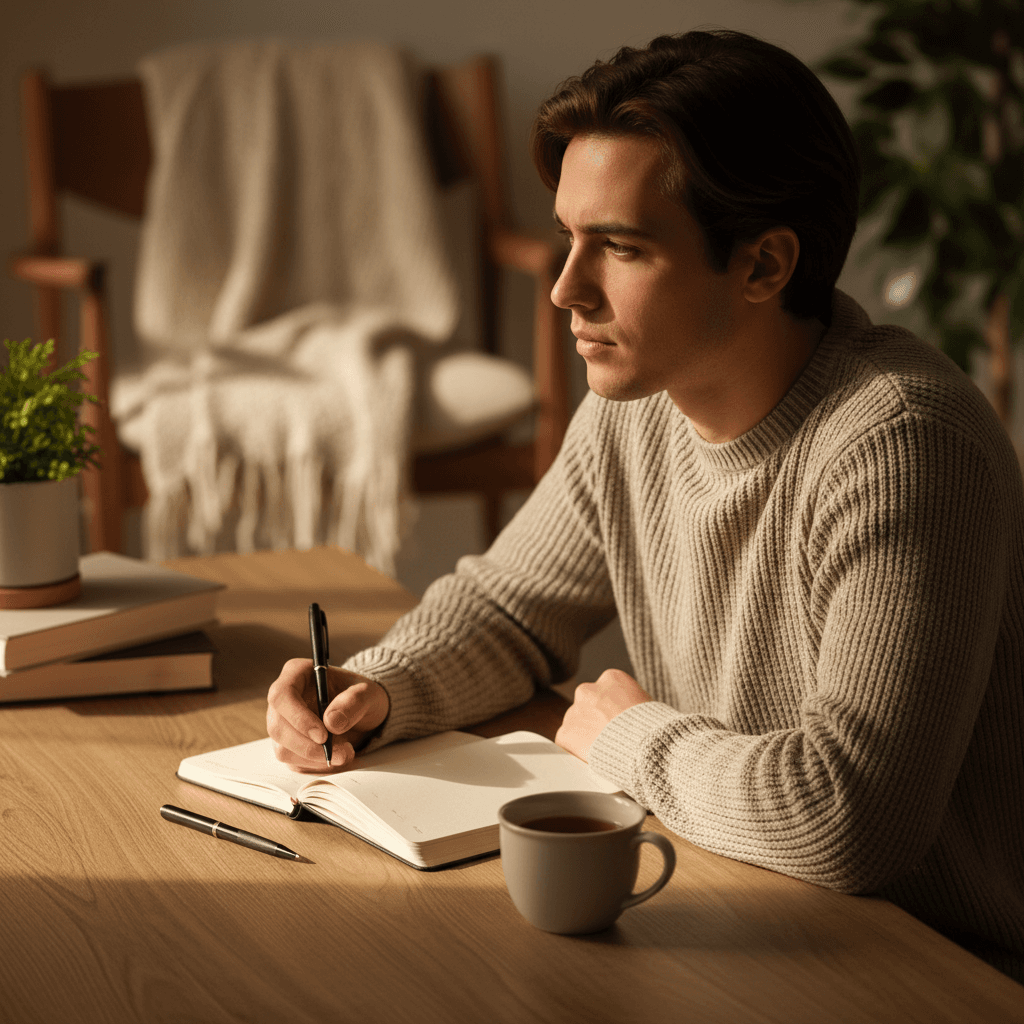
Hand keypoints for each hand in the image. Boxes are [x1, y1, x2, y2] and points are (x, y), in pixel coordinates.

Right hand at [266, 658, 389, 772]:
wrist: (362, 711)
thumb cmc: (361, 696)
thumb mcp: (368, 693)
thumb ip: (353, 701)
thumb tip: (331, 722)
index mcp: (296, 674)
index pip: (282, 696)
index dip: (298, 718)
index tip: (323, 736)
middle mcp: (283, 699)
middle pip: (278, 727)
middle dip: (309, 746)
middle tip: (341, 752)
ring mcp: (282, 723)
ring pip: (283, 749)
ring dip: (314, 758)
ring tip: (345, 753)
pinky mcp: (288, 744)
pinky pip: (293, 761)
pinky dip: (316, 765)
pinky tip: (335, 757)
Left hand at [555, 668, 652, 761]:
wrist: (644, 746)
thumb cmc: (655, 729)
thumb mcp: (649, 705)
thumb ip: (632, 704)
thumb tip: (632, 714)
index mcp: (612, 679)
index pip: (606, 693)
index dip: (613, 711)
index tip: (619, 724)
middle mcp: (588, 690)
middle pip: (588, 706)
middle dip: (596, 721)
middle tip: (610, 739)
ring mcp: (575, 711)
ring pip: (576, 724)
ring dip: (586, 736)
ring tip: (605, 752)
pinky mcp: (566, 733)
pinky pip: (568, 744)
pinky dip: (577, 752)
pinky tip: (593, 759)